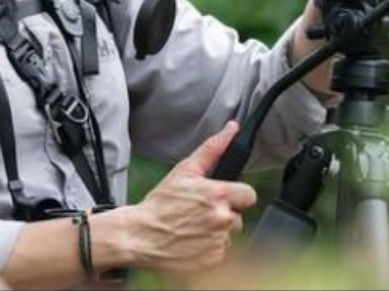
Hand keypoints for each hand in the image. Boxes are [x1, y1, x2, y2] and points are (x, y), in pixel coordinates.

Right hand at [120, 121, 256, 272]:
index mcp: (217, 194)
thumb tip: (231, 129)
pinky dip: (209, 249)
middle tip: (199, 214)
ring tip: (193, 228)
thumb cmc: (160, 203)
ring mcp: (218, 241)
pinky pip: (220, 252)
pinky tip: (192, 242)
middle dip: (223, 214)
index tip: (223, 198)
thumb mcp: (184, 171)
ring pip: (228, 235)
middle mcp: (221, 218)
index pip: (249, 195)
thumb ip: (212, 149)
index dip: (236, 196)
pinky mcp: (213, 261)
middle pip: (237, 216)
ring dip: (215, 232)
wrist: (140, 235)